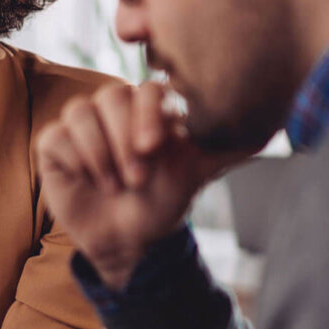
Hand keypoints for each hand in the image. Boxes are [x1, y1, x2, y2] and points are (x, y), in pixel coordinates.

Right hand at [37, 82, 243, 288]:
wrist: (130, 239)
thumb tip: (273, 129)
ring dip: (101, 154)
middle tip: (137, 177)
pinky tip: (92, 181)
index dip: (147, 114)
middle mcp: (113, 109)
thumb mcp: (197, 171)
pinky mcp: (55, 144)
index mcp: (147, 107)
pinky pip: (57, 137)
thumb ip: (229, 145)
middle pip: (110, 96)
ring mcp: (82, 124)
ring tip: (116, 186)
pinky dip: (77, 160)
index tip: (154, 148)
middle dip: (124, 140)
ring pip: (80, 113)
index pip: (145, 88)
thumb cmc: (164, 200)